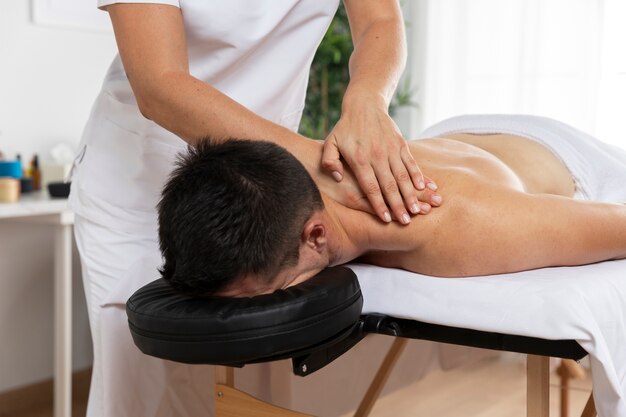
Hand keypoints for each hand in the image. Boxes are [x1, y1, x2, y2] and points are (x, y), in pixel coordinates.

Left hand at [321, 104, 439, 223]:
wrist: (364, 105)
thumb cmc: (344, 128)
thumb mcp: (330, 143)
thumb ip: (329, 161)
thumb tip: (337, 177)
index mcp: (359, 159)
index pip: (371, 187)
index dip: (379, 204)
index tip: (386, 219)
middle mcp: (377, 156)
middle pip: (389, 185)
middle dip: (398, 205)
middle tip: (406, 222)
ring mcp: (391, 149)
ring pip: (403, 176)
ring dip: (411, 194)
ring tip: (418, 210)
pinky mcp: (401, 143)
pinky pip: (411, 162)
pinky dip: (418, 175)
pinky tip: (424, 188)